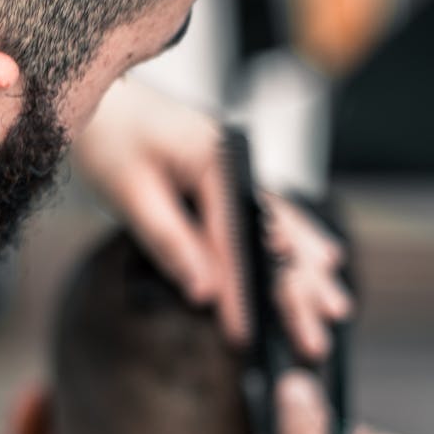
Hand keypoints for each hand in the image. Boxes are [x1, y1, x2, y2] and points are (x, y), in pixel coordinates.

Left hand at [73, 76, 348, 357]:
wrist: (96, 95)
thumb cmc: (106, 137)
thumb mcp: (130, 193)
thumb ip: (170, 242)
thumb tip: (203, 291)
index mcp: (216, 159)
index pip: (234, 240)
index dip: (240, 293)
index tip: (245, 334)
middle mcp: (236, 161)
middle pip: (274, 236)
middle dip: (295, 290)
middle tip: (316, 338)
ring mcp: (235, 166)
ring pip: (282, 225)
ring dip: (307, 268)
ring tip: (337, 305)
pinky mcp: (227, 173)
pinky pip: (268, 212)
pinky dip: (294, 239)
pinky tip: (319, 258)